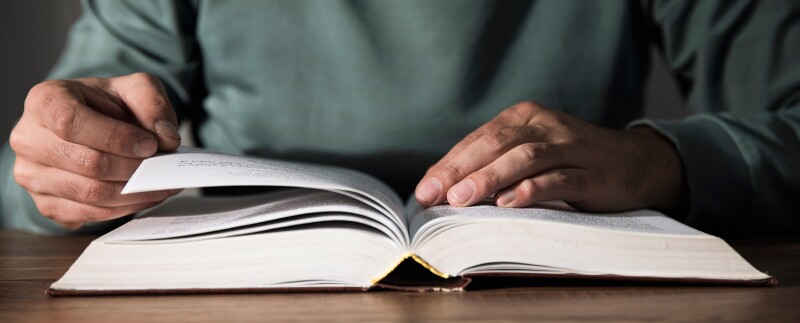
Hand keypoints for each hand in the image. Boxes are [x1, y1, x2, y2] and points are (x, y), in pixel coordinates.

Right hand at [9, 73, 182, 228]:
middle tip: (164, 167)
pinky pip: (90, 214)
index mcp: (44, 101)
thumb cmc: (109, 105)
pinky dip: (125, 208)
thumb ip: (153, 105)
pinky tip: (146, 195)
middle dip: (133, 168)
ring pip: (90, 194)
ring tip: (162, 183)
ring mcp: (32, 176)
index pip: (71, 122)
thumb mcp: (136, 88)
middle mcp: (28, 139)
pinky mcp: (46, 204)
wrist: (94, 125)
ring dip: (134, 192)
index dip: (115, 137)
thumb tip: (166, 138)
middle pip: (86, 163)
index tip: (150, 144)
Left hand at [414, 101, 685, 211]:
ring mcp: (570, 147)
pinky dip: (532, 189)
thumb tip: (446, 191)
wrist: (636, 163)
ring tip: (461, 199)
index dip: (449, 164)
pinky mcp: (591, 173)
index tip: (424, 190)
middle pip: (496, 144)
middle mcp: (545, 126)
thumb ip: (496, 164)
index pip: (478, 139)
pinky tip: (509, 202)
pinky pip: (559, 179)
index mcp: (525, 117)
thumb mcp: (532, 153)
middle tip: (435, 195)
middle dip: (461, 170)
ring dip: (489, 178)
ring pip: (524, 158)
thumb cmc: (571, 162)